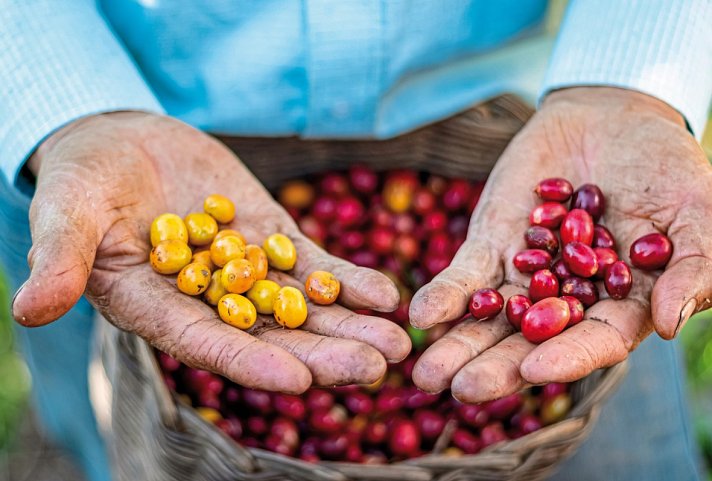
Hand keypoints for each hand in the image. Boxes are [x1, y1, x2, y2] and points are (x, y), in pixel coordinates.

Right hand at [12, 112, 409, 392]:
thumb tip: (30, 309)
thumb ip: (59, 257)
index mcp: (158, 307)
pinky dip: (350, 280)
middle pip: (271, 336)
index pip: (207, 345)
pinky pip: (314, 265)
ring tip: (398, 342)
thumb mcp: (65, 212)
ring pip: (304, 308)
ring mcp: (246, 271)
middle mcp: (209, 301)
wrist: (123, 144)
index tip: (299, 382)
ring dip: (351, 326)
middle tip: (376, 370)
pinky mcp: (271, 238)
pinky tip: (387, 294)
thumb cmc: (83, 181)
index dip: (250, 362)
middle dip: (323, 354)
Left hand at [409, 87, 711, 401]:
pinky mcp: (493, 245)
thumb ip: (691, 267)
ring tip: (426, 375)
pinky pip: (467, 275)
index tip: (534, 371)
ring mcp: (525, 275)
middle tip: (460, 391)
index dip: (567, 357)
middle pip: (530, 342)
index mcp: (619, 304)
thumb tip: (670, 323)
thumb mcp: (695, 211)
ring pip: (491, 319)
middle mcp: (566, 300)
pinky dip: (446, 295)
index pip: (594, 341)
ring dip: (459, 345)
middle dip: (496, 367)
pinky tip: (422, 314)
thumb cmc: (665, 166)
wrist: (611, 117)